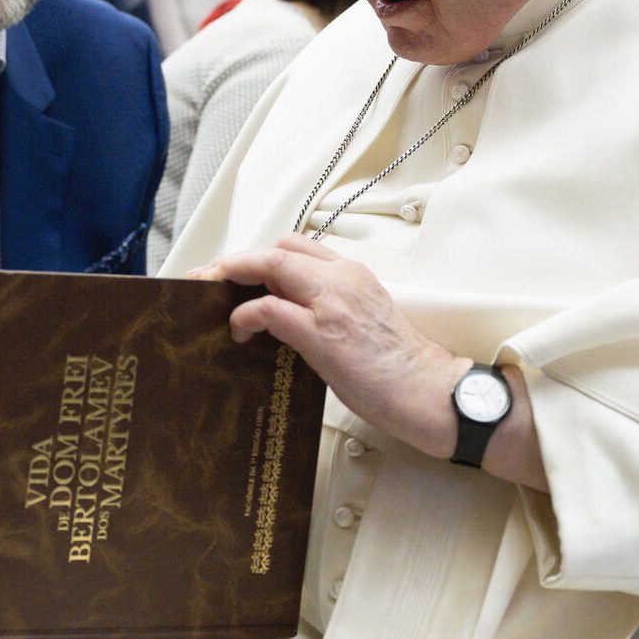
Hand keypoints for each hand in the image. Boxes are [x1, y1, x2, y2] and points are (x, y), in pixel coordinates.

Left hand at [196, 236, 545, 487]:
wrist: (431, 391)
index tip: (234, 272)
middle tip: (207, 279)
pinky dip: (245, 314)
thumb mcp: (363, 322)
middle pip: (278, 249)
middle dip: (236, 261)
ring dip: (232, 277)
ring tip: (210, 296)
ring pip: (270, 265)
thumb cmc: (398, 369)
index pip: (297, 248)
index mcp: (353, 276)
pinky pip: (269, 308)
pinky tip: (238, 330)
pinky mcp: (323, 331)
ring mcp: (332, 302)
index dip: (261, 257)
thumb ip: (328, 309)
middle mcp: (343, 279)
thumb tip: (283, 314)